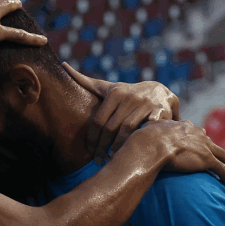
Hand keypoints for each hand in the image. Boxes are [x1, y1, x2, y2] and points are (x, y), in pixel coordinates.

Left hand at [62, 64, 178, 163]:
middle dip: (102, 147)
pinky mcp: (161, 110)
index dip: (92, 138)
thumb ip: (85, 81)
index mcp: (114, 93)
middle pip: (111, 128)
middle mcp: (130, 97)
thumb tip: (63, 65)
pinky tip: (133, 148)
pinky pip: (151, 126)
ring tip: (111, 158)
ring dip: (118, 147)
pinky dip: (142, 136)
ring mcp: (146, 103)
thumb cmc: (125, 93)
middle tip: (97, 160)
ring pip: (128, 131)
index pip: (98, 120)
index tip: (88, 150)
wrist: (159, 90)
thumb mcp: (107, 87)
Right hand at [132, 119, 224, 189]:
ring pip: (223, 157)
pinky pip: (223, 170)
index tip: (196, 154)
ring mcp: (205, 147)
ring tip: (224, 179)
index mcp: (186, 127)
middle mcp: (199, 135)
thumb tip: (148, 124)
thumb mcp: (149, 126)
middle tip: (211, 167)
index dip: (199, 145)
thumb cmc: (145, 139)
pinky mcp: (207, 160)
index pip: (198, 135)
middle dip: (214, 155)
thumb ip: (153, 125)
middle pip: (213, 145)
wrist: (150, 147)